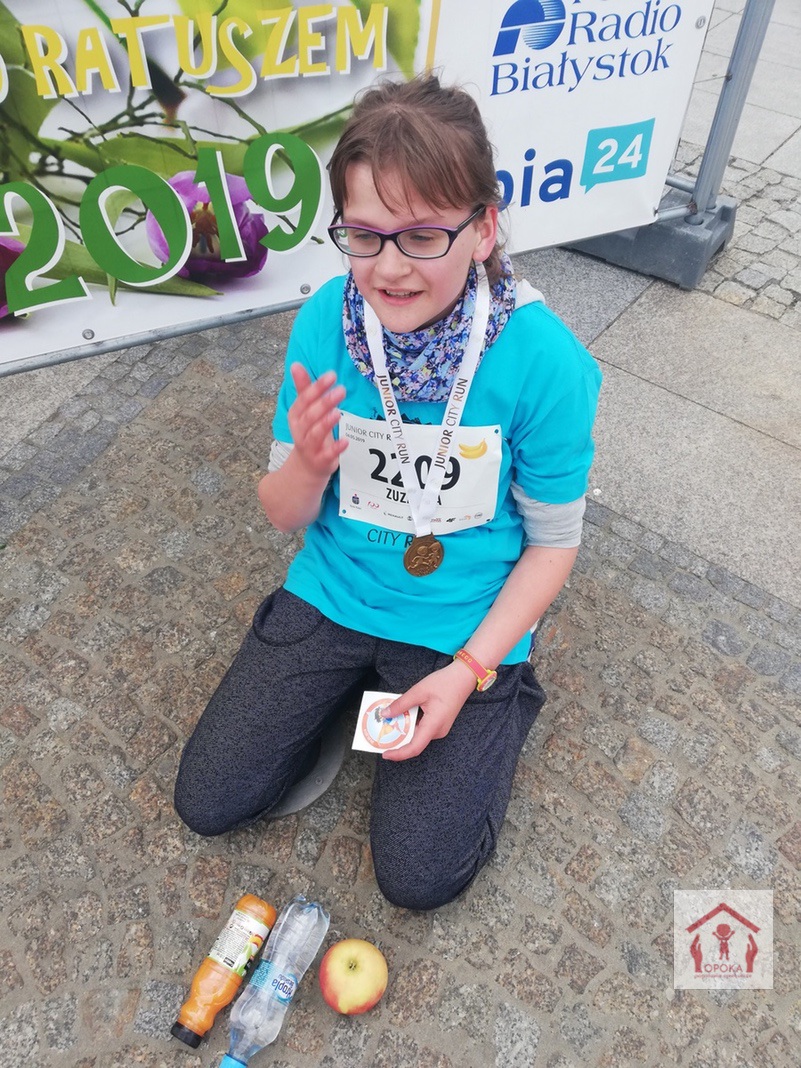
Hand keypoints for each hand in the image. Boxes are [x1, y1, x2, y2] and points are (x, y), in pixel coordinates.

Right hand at [287, 363, 347, 478]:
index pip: (304, 400)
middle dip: (324, 403)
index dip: (316, 388)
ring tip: (338, 413)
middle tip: (341, 390)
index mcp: (296, 416)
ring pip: (316, 434)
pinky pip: (327, 454)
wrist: (306, 467)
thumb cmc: (308, 433)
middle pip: (310, 416)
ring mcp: (310, 447)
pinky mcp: (321, 460)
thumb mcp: (304, 411)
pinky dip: (335, 448)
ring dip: (326, 423)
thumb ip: (303, 389)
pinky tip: (345, 441)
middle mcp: (300, 431)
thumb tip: (296, 364)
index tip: (331, 375)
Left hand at [381, 661, 476, 761]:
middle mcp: (438, 731)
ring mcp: (440, 728)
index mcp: (434, 725)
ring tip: (389, 720)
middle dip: (397, 738)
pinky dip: (411, 723)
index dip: (399, 753)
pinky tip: (402, 715)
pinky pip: (422, 728)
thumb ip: (401, 704)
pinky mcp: (439, 723)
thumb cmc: (444, 683)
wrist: (464, 677)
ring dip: (404, 729)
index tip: (385, 753)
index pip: (415, 748)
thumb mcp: (418, 691)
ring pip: (418, 734)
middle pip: (414, 741)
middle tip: (381, 731)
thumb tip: (385, 714)